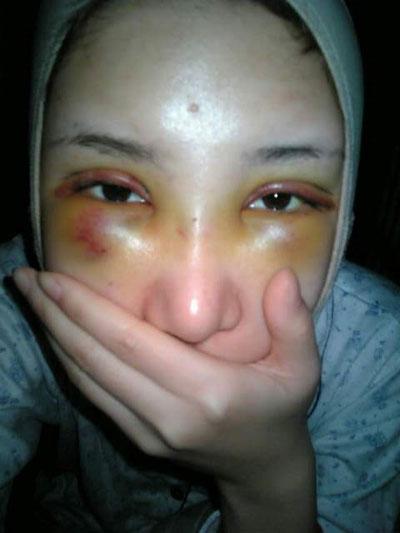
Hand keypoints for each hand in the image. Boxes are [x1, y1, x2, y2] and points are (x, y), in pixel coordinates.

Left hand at [13, 266, 319, 484]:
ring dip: (54, 337)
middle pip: (96, 358)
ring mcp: (148, 431)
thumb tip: (283, 276)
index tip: (53, 277)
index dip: (87, 309)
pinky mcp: (138, 438)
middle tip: (26, 278)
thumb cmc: (281, 409)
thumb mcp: (302, 368)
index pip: (131, 343)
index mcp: (207, 392)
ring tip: (34, 299)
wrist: (262, 468)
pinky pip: (93, 396)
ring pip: (85, 379)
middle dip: (55, 315)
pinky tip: (58, 335)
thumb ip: (294, 323)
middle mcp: (169, 414)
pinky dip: (69, 362)